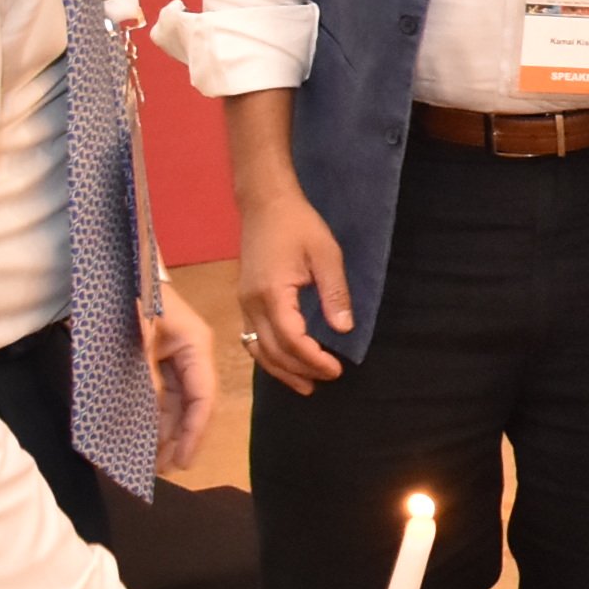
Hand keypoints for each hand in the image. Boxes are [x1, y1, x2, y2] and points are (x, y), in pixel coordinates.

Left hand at [146, 290, 219, 473]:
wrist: (106, 271)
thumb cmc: (128, 295)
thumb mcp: (138, 334)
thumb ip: (145, 376)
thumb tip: (147, 417)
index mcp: (195, 345)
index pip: (203, 397)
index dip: (194, 432)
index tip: (182, 462)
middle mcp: (188, 355)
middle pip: (190, 406)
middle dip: (178, 438)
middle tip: (161, 471)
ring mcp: (170, 357)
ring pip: (173, 404)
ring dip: (163, 432)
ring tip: (150, 462)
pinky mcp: (152, 359)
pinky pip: (156, 394)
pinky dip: (149, 416)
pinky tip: (139, 436)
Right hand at [237, 170, 352, 396]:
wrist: (265, 203)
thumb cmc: (299, 224)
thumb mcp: (326, 254)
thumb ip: (334, 293)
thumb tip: (343, 330)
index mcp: (271, 294)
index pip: (292, 340)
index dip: (314, 360)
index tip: (336, 370)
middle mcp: (251, 304)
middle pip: (272, 351)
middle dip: (300, 371)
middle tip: (327, 380)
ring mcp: (244, 303)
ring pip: (258, 349)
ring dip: (281, 370)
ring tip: (306, 385)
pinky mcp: (245, 300)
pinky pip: (253, 338)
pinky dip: (268, 356)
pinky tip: (283, 363)